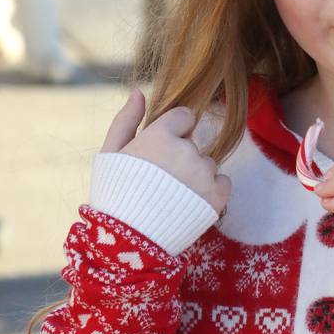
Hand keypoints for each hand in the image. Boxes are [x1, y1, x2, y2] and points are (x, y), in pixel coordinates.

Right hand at [101, 90, 230, 214]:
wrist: (128, 241)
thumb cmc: (115, 195)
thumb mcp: (110, 153)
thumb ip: (126, 120)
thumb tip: (139, 92)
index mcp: (160, 136)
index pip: (184, 116)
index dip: (172, 133)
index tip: (160, 152)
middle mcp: (186, 150)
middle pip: (194, 144)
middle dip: (181, 157)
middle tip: (161, 182)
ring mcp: (204, 174)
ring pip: (207, 164)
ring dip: (196, 175)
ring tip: (173, 196)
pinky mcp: (217, 196)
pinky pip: (223, 182)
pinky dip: (211, 191)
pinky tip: (190, 203)